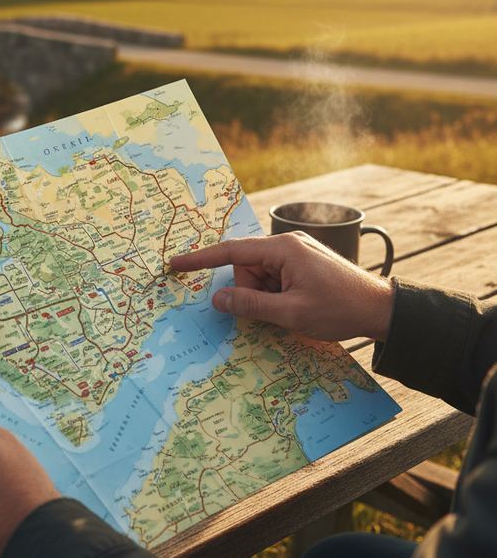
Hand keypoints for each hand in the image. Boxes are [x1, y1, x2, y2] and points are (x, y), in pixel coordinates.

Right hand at [170, 231, 394, 341]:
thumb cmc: (340, 309)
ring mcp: (296, 253)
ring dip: (268, 297)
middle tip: (278, 312)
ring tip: (294, 310)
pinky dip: (277, 296)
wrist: (382, 309)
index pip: (230, 251)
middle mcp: (287, 244)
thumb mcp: (291, 313)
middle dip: (253, 293)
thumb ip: (250, 306)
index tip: (175, 264)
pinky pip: (274, 279)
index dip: (200, 259)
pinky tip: (297, 306)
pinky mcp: (302, 264)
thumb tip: (218, 300)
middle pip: (246, 269)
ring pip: (259, 277)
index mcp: (282, 248)